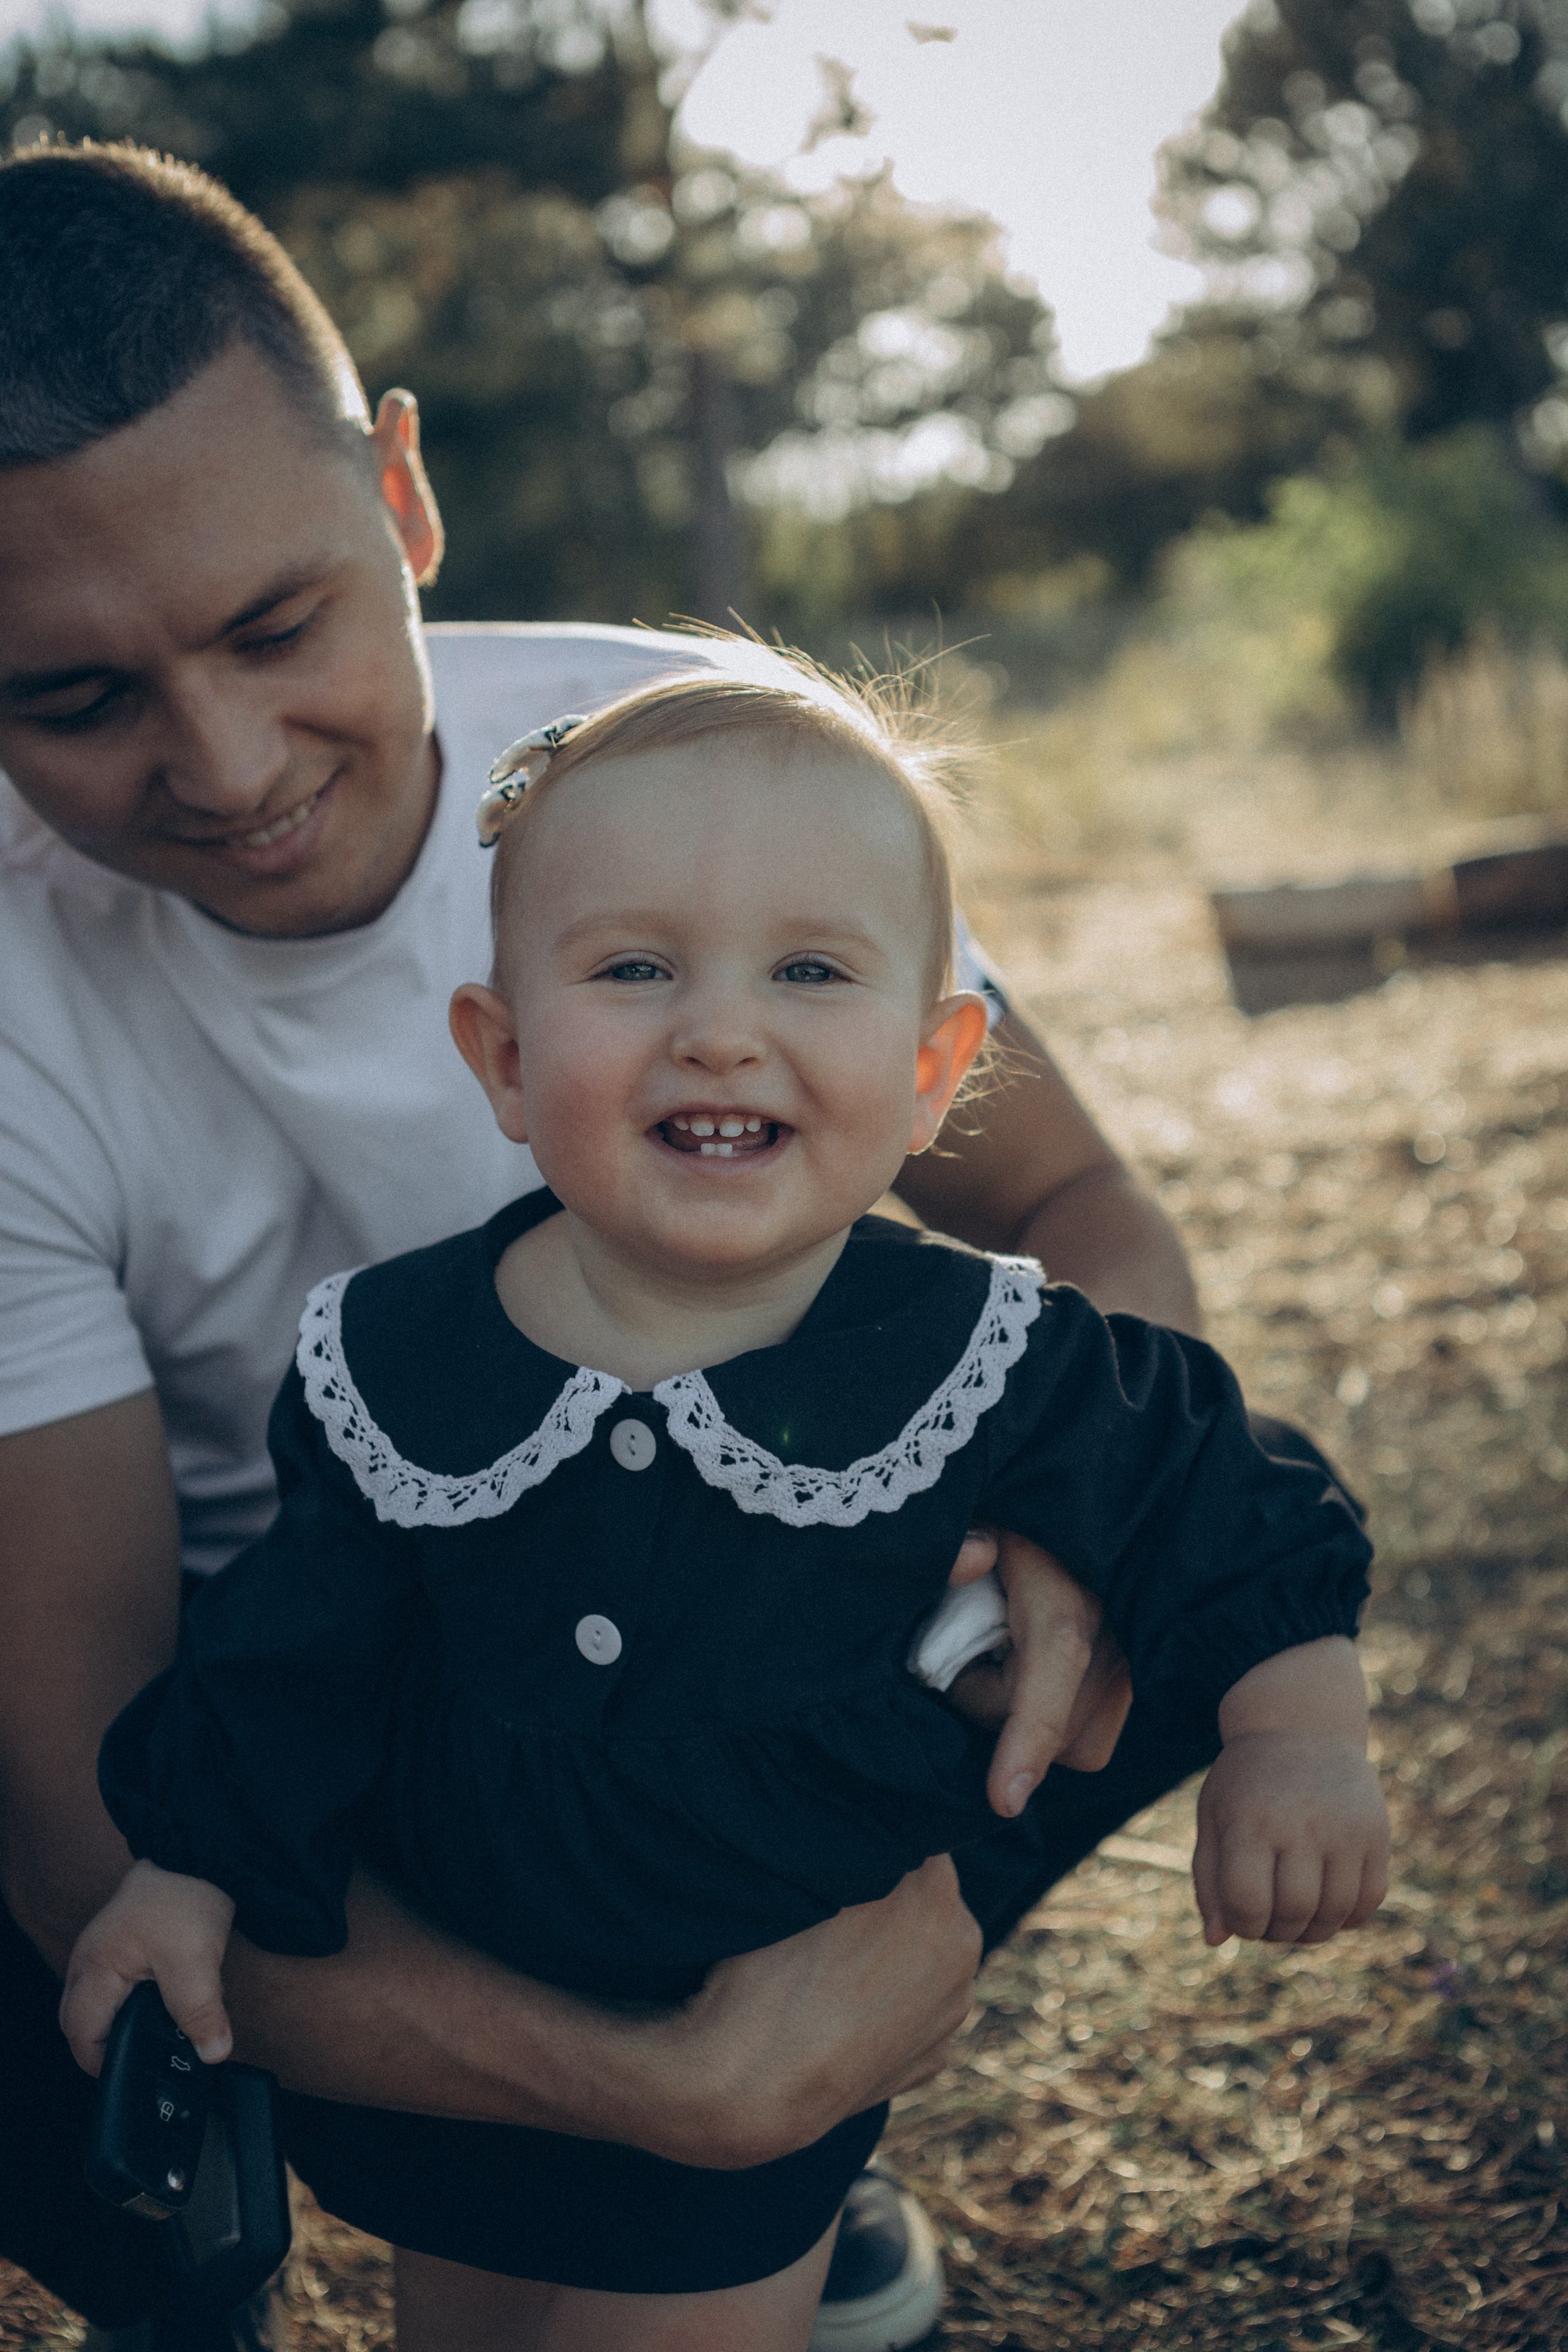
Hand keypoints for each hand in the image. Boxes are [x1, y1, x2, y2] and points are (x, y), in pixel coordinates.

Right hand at [60, 1858, 235, 2075]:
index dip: (103, 2062)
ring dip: (116, 2025)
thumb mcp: (196, 1960)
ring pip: (94, 2006)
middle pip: (79, 2023)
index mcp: (95, 1967)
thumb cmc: (186, 1900)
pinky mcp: (117, 1945)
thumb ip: (201, 2011)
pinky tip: (158, 2007)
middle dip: (105, 2047)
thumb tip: (213, 2054)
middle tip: (143, 2061)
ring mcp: (99, 1951)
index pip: (81, 2034)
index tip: (135, 2075)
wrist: (196, 1852)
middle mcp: (87, 1961)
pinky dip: (126, 2005)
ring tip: (154, 2036)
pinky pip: (109, 1988)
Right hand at [654, 1857, 980, 2169]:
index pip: (915, 1837)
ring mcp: (953, 2009)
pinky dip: (886, 2008)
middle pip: (927, 1898)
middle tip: (831, 1910)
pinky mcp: (935, 2060)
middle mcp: (962, 1944)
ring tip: (830, 1969)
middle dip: (890, 1899)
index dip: (874, 1841)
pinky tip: (842, 2015)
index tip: (839, 1854)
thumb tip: (854, 1821)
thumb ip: (846, 1845)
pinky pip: (914, 2012)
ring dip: (892, 1954)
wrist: (752, 2088)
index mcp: (936, 1890)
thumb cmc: (765, 1970)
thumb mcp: (802, 1877)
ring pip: (924, 1957)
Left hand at [945, 1528, 1132, 1814]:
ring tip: (996, 1662)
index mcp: (1067, 1601)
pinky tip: (1024, 1672)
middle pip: (1060, 1734)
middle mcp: (1113, 1637)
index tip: (1002, 1801)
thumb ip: (954, 1541)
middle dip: (999, 1718)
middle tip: (962, 1661)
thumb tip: (976, 1557)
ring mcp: (1134, 1660)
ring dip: (1028, 1724)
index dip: (1024, 1745)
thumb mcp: (972, 1518)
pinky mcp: (1139, 1673)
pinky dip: (1056, 1720)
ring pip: (1082, 1744)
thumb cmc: (1007, 1510)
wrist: (1075, 1497)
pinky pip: (1096, 1731)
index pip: (1054, 1676)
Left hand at [1193, 1731, 1388, 1945]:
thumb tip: (1214, 1941)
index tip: (1241, 1916)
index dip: (1242, 1925)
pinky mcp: (1376, 1835)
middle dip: (1277, 1933)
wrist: (1302, 1727)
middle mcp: (1301, 1825)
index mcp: (1251, 1820)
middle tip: (1269, 1920)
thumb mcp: (1214, 1817)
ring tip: (1296, 1915)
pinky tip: (1327, 1903)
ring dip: (1312, 1931)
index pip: (1247, 1902)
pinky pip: (1368, 1902)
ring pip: (1334, 1915)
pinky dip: (1347, 1917)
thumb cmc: (1248, 1782)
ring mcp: (1345, 1830)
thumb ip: (1209, 1879)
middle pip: (1294, 1913)